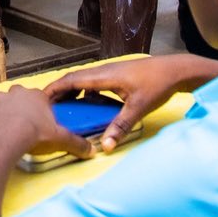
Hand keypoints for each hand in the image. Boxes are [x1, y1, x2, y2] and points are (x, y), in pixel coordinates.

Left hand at [0, 86, 90, 161]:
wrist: (6, 139)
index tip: (40, 124)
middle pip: (19, 98)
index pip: (40, 99)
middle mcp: (15, 93)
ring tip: (7, 131)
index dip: (40, 111)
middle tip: (24, 127)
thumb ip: (76, 143)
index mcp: (36, 95)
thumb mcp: (60, 139)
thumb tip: (92, 151)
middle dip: (21, 110)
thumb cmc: (34, 135)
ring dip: (2, 114)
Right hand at [45, 55, 216, 150]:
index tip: (40, 98)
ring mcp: (112, 71)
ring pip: (84, 79)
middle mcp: (105, 70)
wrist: (176, 70)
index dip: (55, 88)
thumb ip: (120, 126)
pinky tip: (86, 103)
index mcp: (105, 76)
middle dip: (59, 90)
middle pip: (75, 78)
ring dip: (71, 90)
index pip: (73, 80)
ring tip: (62, 106)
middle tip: (46, 106)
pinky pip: (94, 81)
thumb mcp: (139, 108)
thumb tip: (104, 146)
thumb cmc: (158, 85)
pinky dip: (84, 91)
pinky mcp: (118, 75)